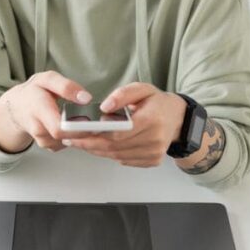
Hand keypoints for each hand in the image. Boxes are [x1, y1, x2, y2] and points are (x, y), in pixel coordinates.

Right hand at [0, 71, 91, 152]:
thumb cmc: (34, 91)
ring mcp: (42, 139)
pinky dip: (74, 136)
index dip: (77, 128)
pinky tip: (75, 125)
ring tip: (85, 120)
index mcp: (39, 109)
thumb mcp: (47, 80)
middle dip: (84, 131)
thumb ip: (66, 87)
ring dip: (80, 133)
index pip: (58, 128)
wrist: (17, 107)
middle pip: (65, 137)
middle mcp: (38, 128)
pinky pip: (66, 144)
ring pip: (68, 142)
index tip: (93, 122)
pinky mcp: (48, 145)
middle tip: (96, 121)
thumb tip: (85, 99)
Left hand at [65, 83, 186, 166]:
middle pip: (114, 147)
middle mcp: (154, 139)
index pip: (117, 132)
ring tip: (81, 142)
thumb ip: (122, 95)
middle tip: (71, 139)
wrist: (178, 118)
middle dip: (89, 144)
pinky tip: (100, 147)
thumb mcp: (142, 89)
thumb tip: (105, 107)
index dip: (94, 134)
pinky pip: (125, 160)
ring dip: (97, 151)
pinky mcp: (152, 160)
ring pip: (117, 156)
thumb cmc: (157, 102)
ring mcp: (154, 153)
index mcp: (151, 119)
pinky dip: (110, 154)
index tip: (76, 133)